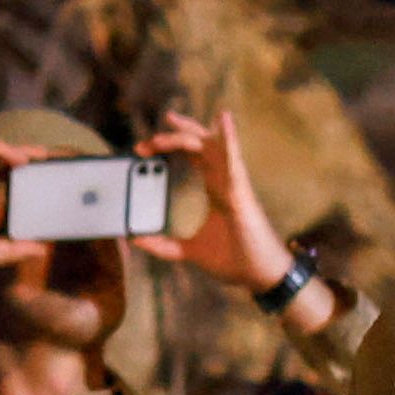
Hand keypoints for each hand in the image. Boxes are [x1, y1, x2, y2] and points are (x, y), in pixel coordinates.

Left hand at [143, 108, 301, 303]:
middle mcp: (224, 179)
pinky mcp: (241, 191)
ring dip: (188, 133)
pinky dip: (230, 138)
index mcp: (215, 188)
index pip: (192, 154)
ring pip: (211, 144)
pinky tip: (224, 119)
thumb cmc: (235, 259)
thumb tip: (135, 239)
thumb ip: (163, 245)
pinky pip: (234, 159)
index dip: (169, 145)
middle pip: (199, 143)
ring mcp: (234, 182)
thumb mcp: (189, 251)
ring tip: (168, 122)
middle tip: (145, 140)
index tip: (141, 149)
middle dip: (173, 134)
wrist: (260, 276)